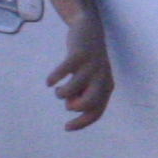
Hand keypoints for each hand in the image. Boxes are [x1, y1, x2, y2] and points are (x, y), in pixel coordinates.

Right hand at [46, 11, 110, 129]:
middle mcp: (102, 77)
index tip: (67, 127)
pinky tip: (50, 81)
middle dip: (75, 107)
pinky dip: (55, 78)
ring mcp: (91, 65)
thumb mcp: (89, 80)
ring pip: (74, 88)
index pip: (97, 112)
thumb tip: (71, 105)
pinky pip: (65, 70)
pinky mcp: (79, 54)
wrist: (89, 30)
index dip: (82, 123)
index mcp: (106, 87)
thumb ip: (83, 94)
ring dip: (62, 93)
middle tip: (66, 103)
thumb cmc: (87, 62)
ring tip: (58, 89)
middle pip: (90, 103)